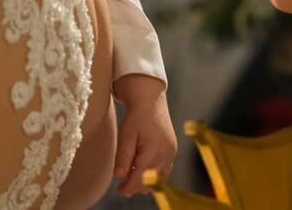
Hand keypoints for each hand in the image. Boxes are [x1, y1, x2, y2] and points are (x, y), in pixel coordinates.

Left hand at [112, 74, 176, 196]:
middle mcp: (166, 153)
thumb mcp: (126, 135)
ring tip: (132, 175)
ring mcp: (171, 152)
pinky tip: (142, 168)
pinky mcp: (172, 149)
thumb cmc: (137, 115)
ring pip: (159, 177)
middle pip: (151, 181)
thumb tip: (120, 175)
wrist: (150, 100)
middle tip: (123, 185)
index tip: (120, 190)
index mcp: (154, 150)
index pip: (141, 178)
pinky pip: (165, 169)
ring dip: (146, 180)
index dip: (130, 187)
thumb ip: (123, 156)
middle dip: (137, 185)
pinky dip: (154, 172)